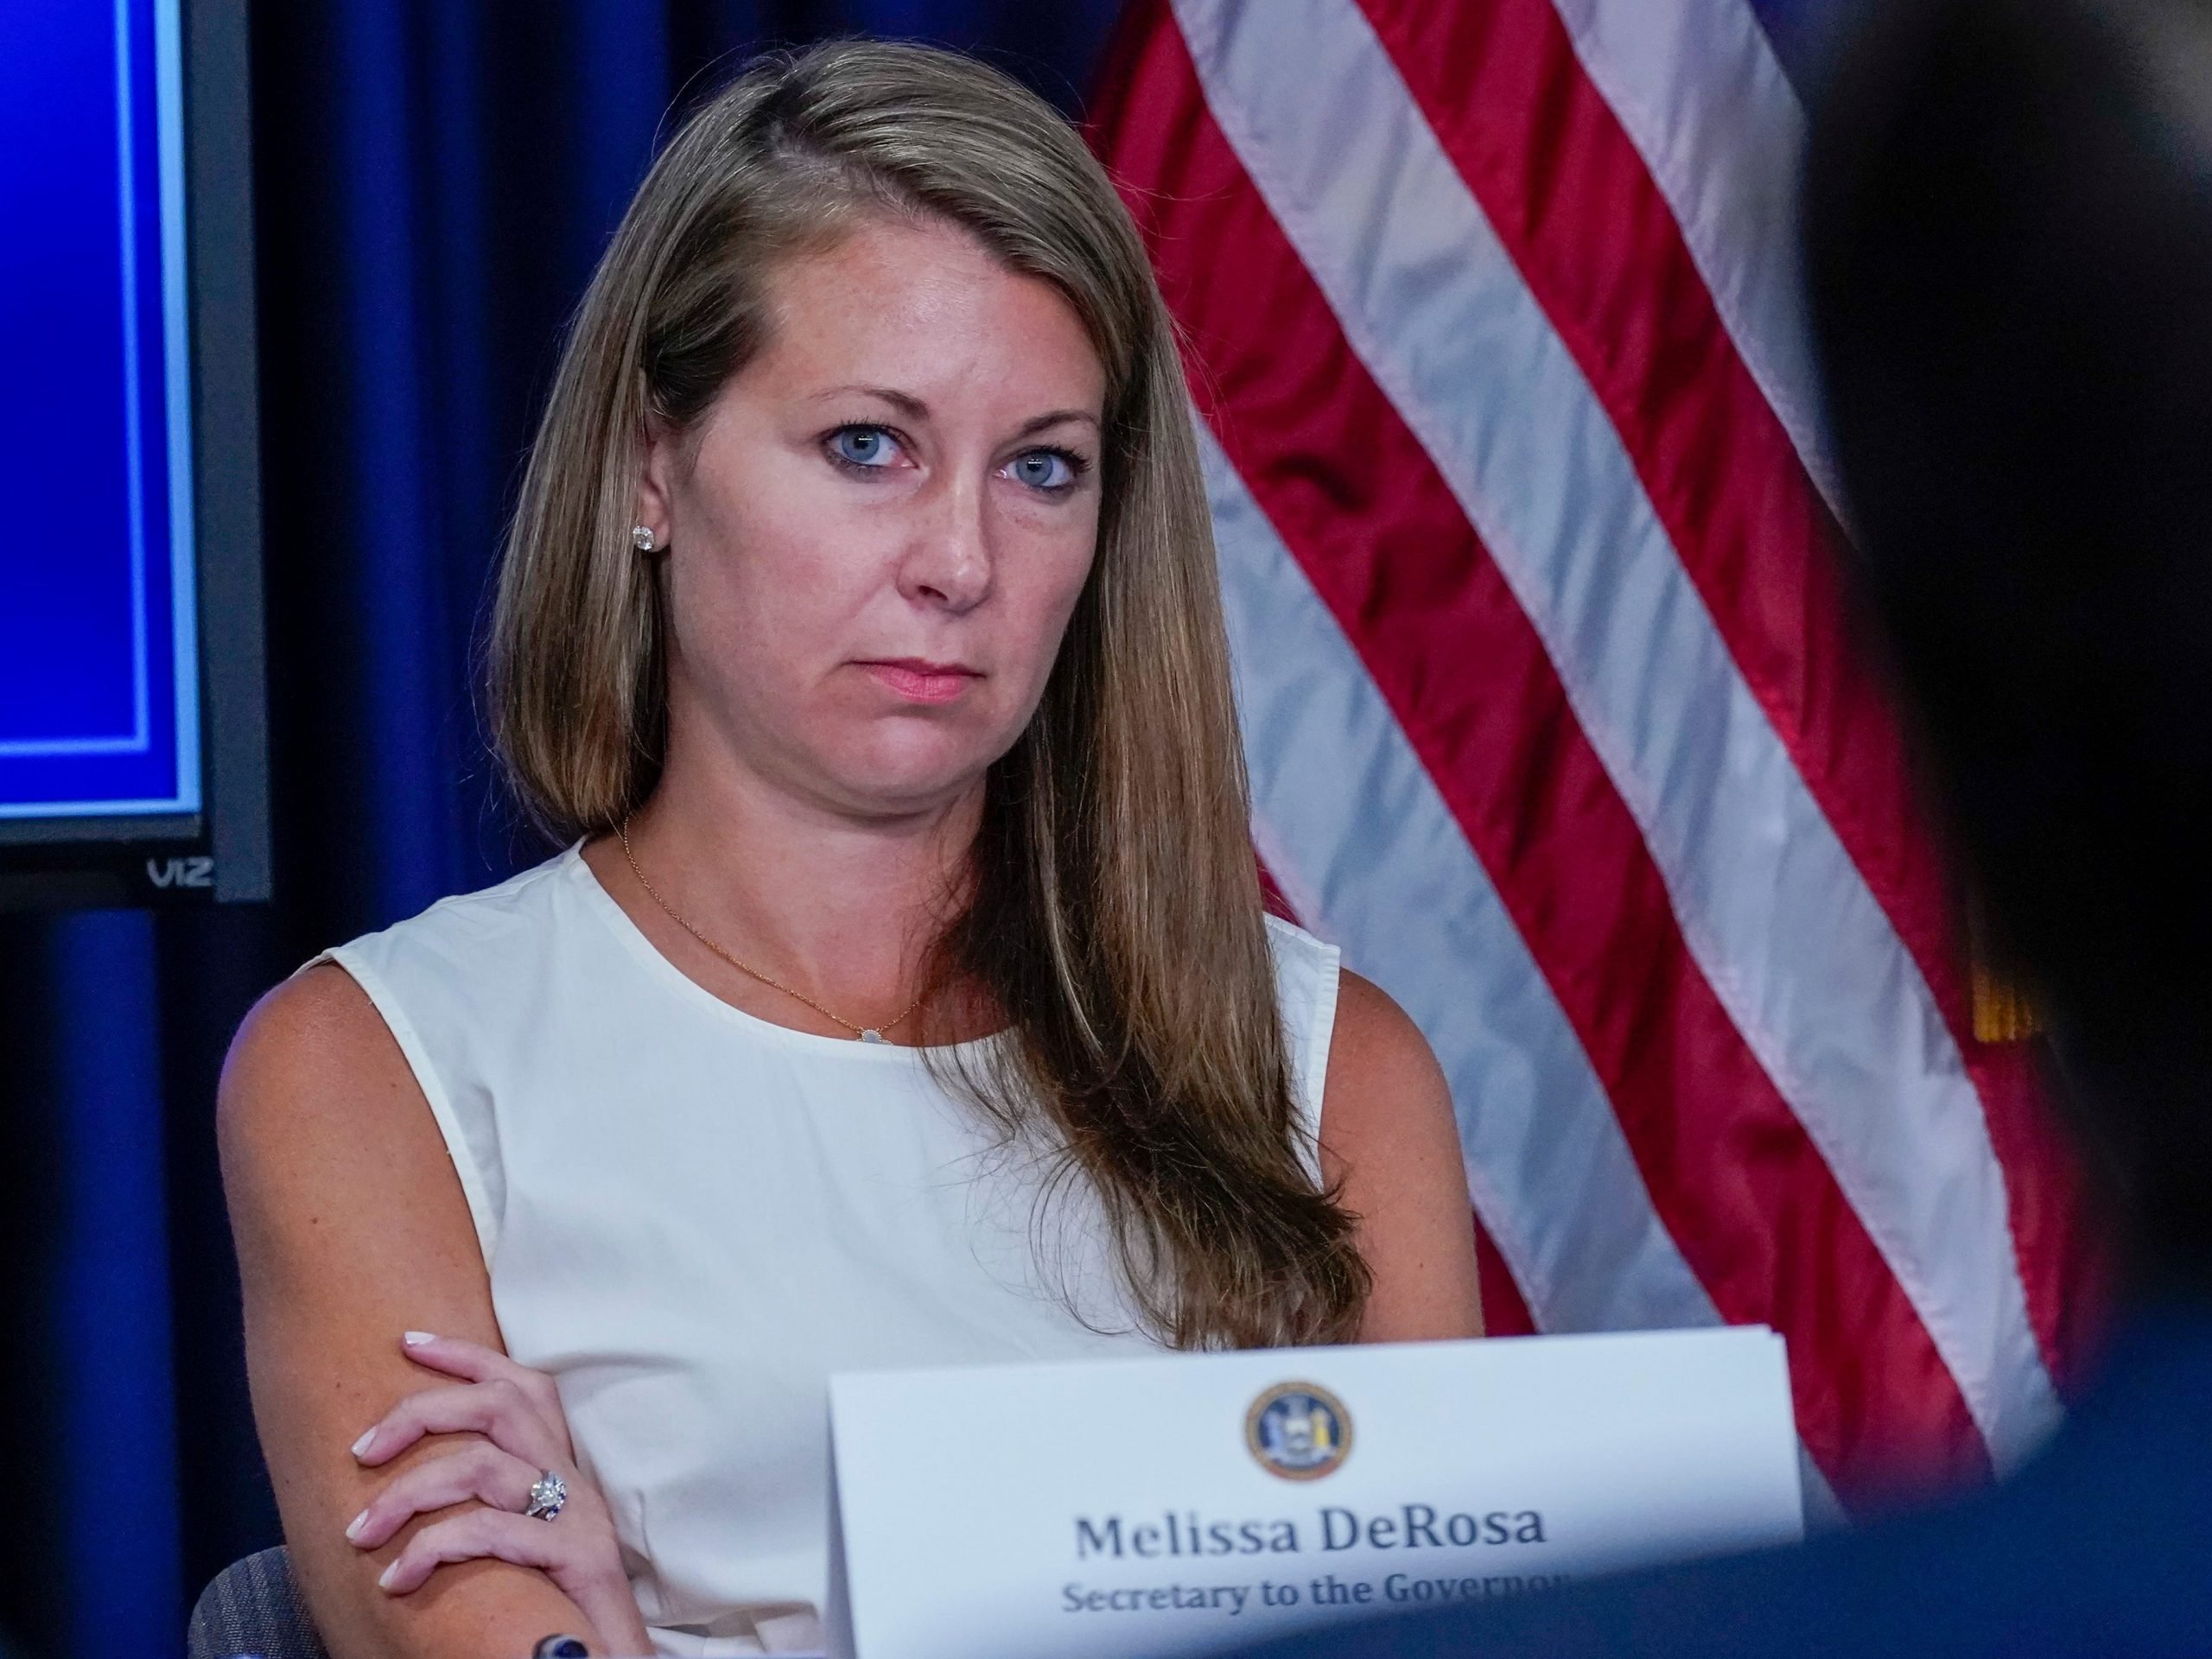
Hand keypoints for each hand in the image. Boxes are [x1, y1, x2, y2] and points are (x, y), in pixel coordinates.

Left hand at [345, 1332, 651, 1654]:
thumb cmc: (555, 1607)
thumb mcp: (520, 1543)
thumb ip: (484, 1508)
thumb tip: (405, 1482)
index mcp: (558, 1469)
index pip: (520, 1385)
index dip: (466, 1355)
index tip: (409, 1342)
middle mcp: (573, 1482)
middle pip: (500, 1405)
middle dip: (420, 1413)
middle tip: (359, 1452)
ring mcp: (579, 1518)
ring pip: (483, 1467)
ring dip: (407, 1495)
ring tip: (359, 1535)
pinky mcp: (578, 1560)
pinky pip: (494, 1532)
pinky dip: (434, 1548)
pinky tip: (398, 1579)